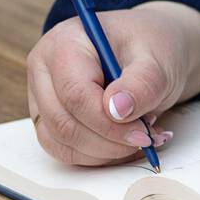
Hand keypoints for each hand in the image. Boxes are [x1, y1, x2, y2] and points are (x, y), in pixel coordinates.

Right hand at [26, 0, 199, 165]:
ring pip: (61, 142)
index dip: (108, 123)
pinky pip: (65, 150)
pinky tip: (126, 145)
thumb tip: (117, 110)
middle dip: (108, 142)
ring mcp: (42, 96)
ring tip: (143, 138)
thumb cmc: (150, 48)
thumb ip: (142, 83)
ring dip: (105, 152)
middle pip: (63, 123)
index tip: (143, 134)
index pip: (75, 94)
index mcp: (64, 43)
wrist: (149, 54)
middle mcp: (44, 69)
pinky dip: (98, 156)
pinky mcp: (50, 119)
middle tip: (147, 139)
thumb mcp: (157, 61)